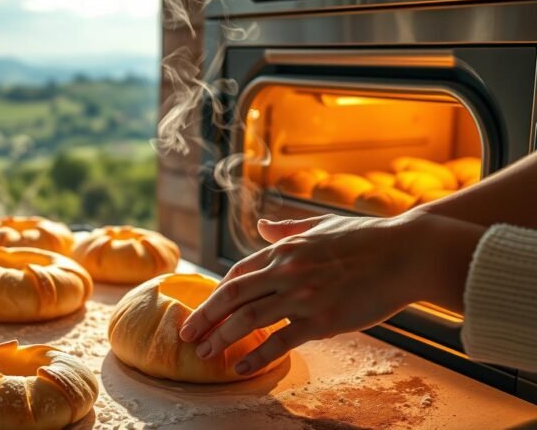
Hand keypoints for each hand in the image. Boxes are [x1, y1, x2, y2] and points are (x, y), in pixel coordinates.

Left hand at [179, 211, 484, 375]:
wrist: (407, 251)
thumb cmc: (368, 238)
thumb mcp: (321, 225)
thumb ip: (288, 228)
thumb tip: (262, 225)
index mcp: (286, 248)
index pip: (239, 272)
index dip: (217, 292)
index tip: (205, 307)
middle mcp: (287, 270)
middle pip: (233, 295)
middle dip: (206, 316)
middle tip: (186, 333)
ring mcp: (303, 295)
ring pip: (250, 319)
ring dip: (223, 338)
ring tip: (205, 353)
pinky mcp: (323, 319)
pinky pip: (282, 341)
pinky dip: (258, 355)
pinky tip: (241, 367)